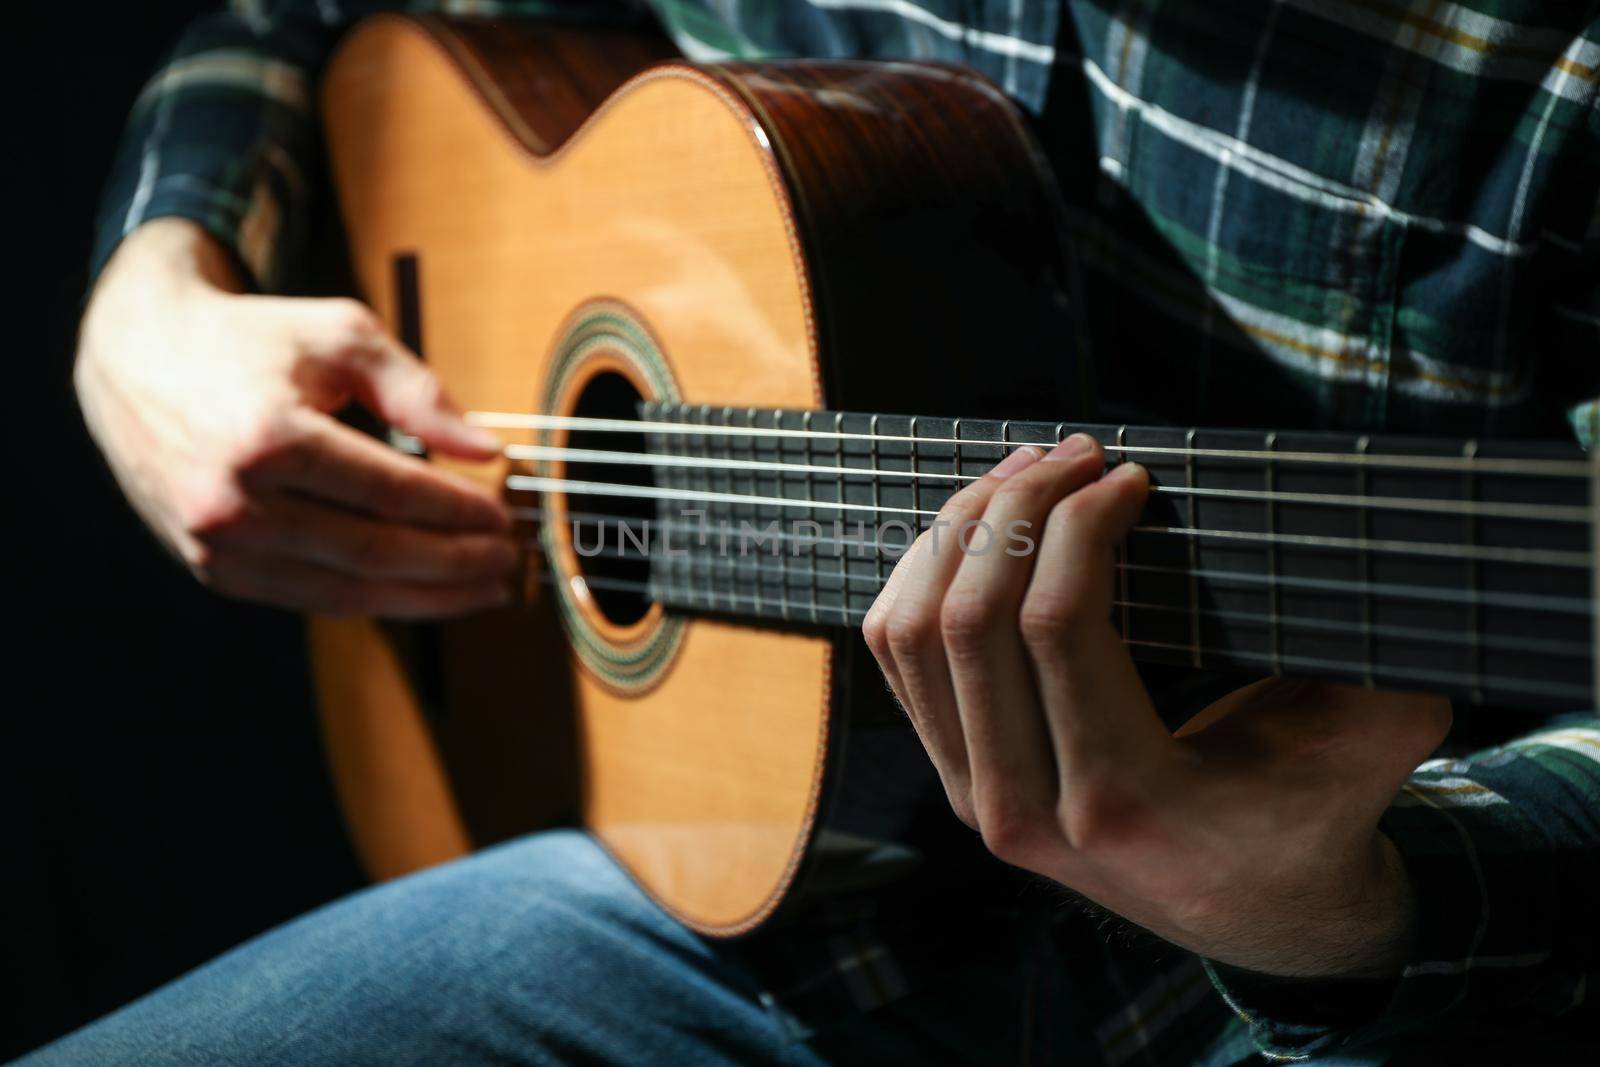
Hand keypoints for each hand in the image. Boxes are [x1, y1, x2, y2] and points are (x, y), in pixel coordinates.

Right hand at [75, 218, 515, 617]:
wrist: (136, 355)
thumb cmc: (248, 340)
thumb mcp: (341, 336)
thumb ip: (418, 391)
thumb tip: (484, 448)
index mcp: (270, 437)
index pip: (391, 492)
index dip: (456, 511)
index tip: (501, 515)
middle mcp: (235, 501)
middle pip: (373, 552)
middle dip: (452, 564)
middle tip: (505, 562)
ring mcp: (218, 544)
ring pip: (344, 590)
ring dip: (424, 598)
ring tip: (480, 590)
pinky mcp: (211, 568)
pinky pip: (308, 598)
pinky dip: (370, 598)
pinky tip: (418, 592)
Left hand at [862, 436, 1451, 977]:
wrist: (1262, 918)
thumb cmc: (1316, 822)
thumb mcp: (1369, 750)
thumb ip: (1374, 664)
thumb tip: (1362, 547)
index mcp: (1123, 801)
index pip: (1057, 626)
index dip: (1081, 525)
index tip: (1131, 475)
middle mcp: (1025, 810)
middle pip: (970, 620)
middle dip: (1016, 508)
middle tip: (1075, 451)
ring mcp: (976, 801)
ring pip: (915, 635)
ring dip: (962, 532)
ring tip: (1025, 472)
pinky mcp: (956, 780)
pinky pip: (898, 661)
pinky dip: (920, 577)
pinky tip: (976, 527)